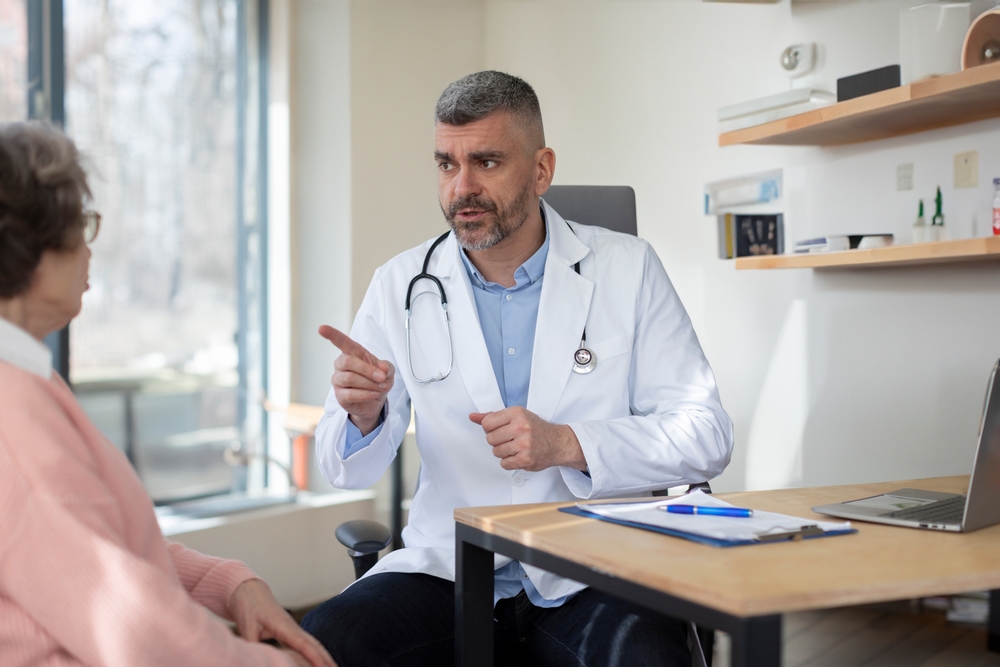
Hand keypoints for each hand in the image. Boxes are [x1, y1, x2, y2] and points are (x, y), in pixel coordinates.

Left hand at [228, 579, 336, 666]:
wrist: (249, 592)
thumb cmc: (249, 606)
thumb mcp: (246, 626)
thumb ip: (252, 643)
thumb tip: (254, 658)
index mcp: (284, 626)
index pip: (305, 645)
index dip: (316, 658)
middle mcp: (293, 628)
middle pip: (315, 645)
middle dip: (328, 659)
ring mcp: (293, 629)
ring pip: (313, 644)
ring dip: (324, 656)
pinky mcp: (290, 631)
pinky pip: (306, 644)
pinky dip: (315, 653)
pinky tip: (318, 661)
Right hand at [319, 325, 393, 434]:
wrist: (375, 401)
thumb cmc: (378, 380)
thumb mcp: (387, 371)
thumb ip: (386, 367)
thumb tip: (382, 369)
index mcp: (352, 353)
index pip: (341, 342)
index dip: (332, 335)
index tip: (321, 328)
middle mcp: (341, 365)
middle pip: (348, 361)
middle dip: (367, 370)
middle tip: (382, 377)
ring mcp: (338, 380)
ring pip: (350, 378)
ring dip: (369, 383)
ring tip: (381, 387)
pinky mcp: (340, 395)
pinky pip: (350, 394)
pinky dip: (366, 394)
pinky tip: (374, 394)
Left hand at [470, 407, 586, 471]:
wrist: (557, 442)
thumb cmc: (535, 428)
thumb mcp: (515, 416)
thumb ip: (492, 416)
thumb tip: (472, 417)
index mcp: (516, 413)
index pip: (487, 423)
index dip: (490, 428)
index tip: (500, 429)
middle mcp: (521, 427)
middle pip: (490, 439)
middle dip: (497, 441)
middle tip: (509, 439)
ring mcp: (524, 444)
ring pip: (496, 452)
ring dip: (503, 452)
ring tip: (515, 447)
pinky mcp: (526, 459)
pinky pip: (504, 464)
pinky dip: (509, 462)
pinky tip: (518, 455)